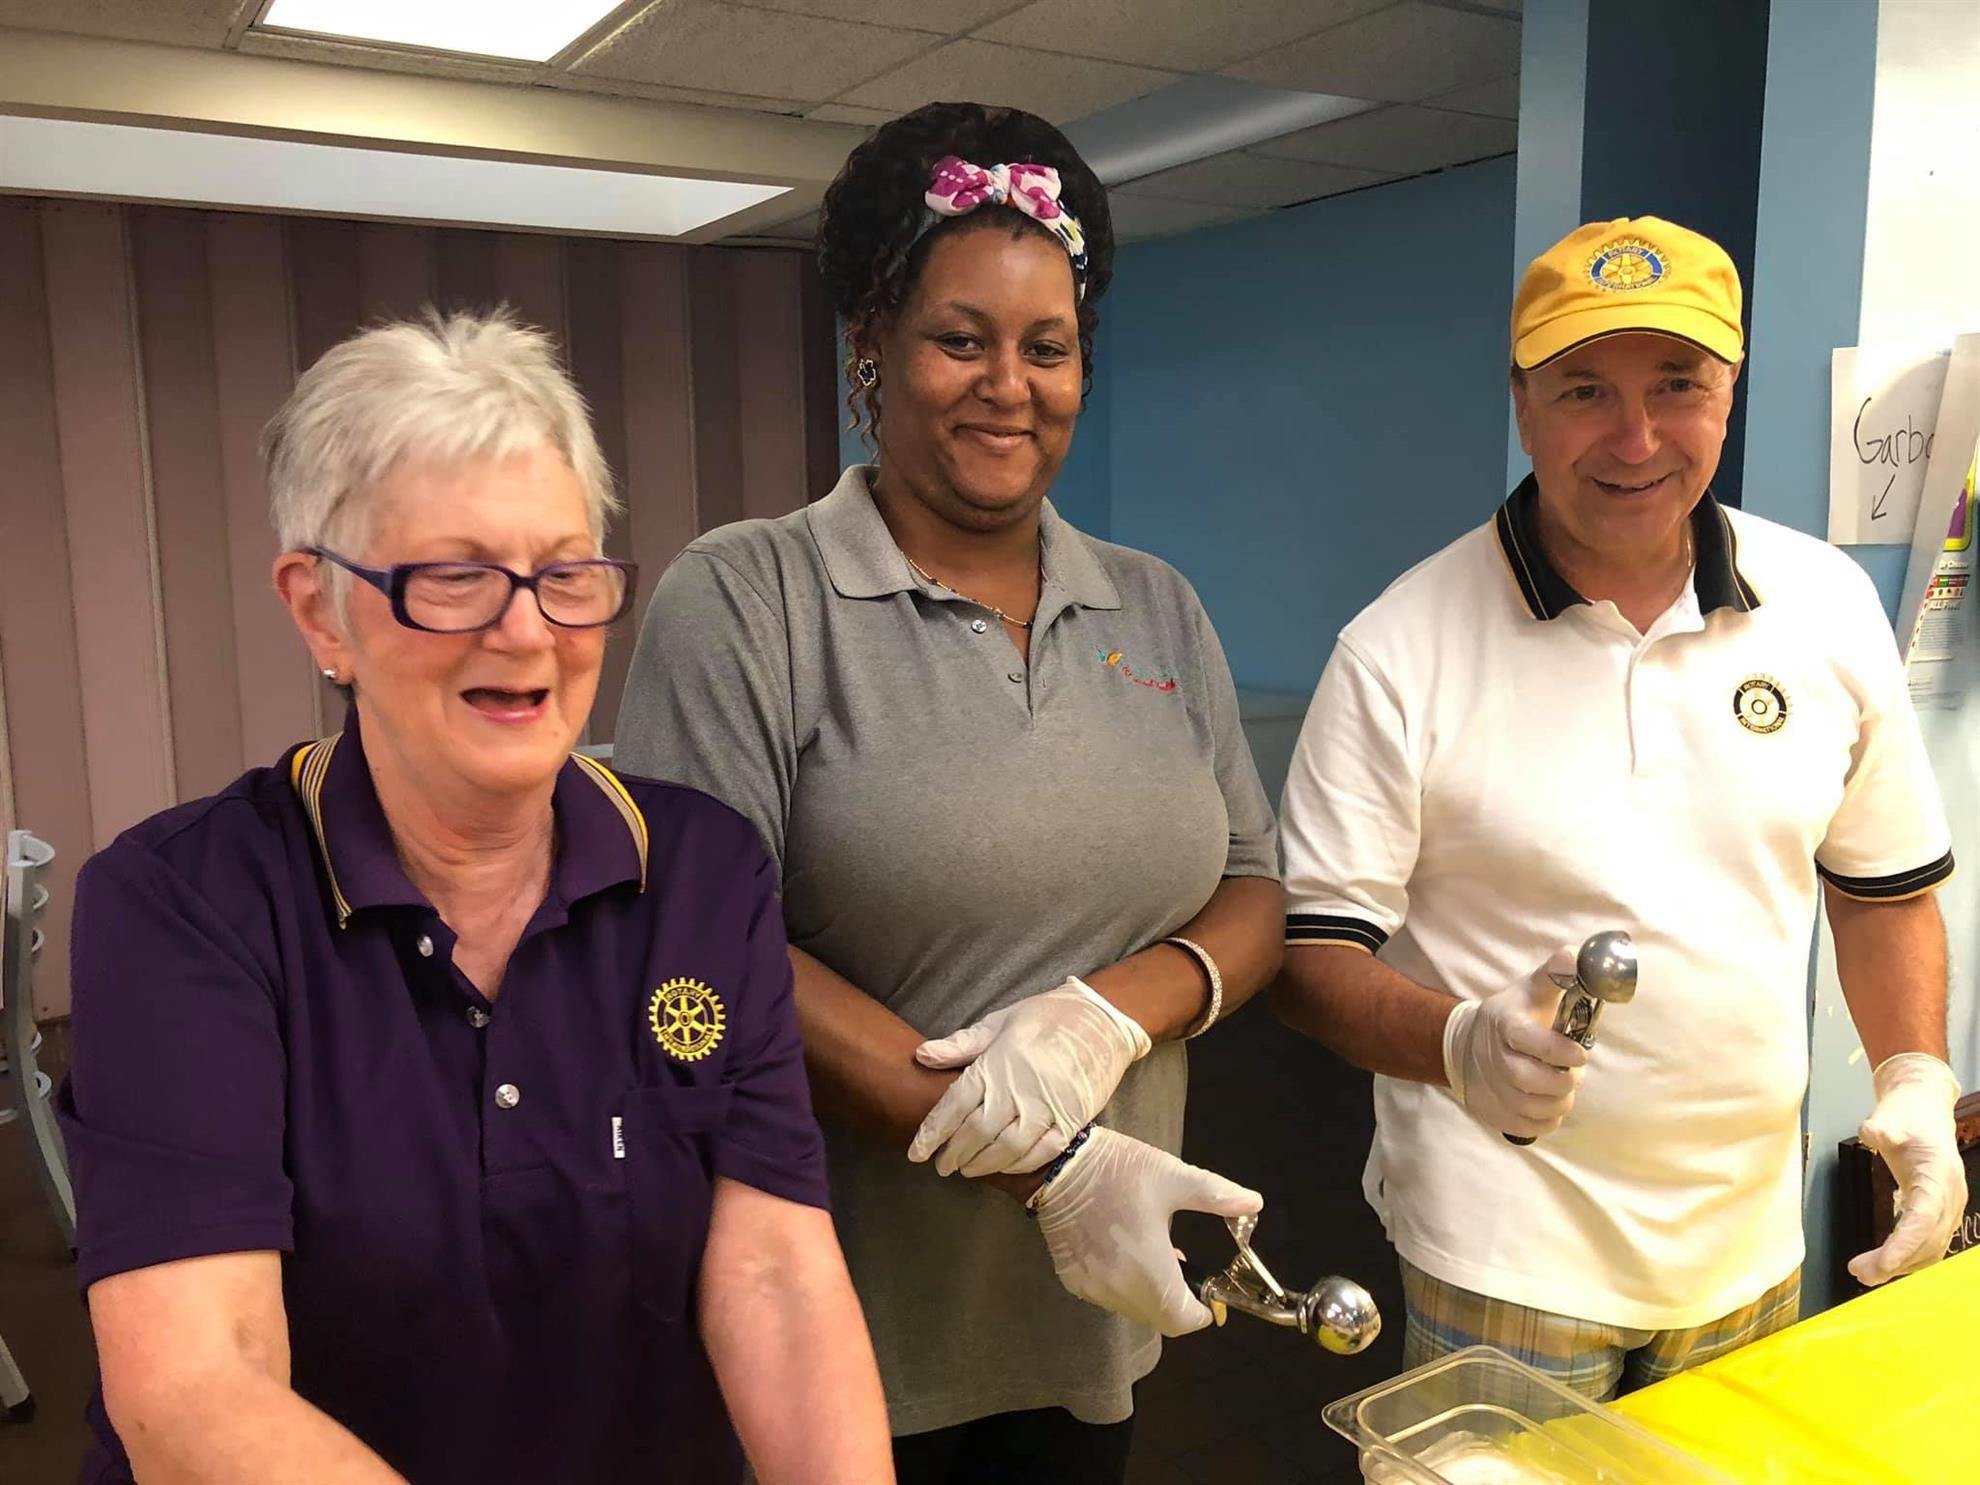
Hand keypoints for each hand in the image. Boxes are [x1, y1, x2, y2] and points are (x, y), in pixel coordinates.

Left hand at [908, 977, 1150, 1176]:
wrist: (1102, 1020)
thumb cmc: (1045, 1017)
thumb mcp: (999, 1022)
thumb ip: (961, 1045)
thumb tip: (922, 1056)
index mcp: (996, 1063)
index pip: (955, 1105)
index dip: (932, 1133)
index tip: (916, 1152)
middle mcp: (1018, 1089)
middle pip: (977, 1133)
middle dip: (954, 1154)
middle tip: (941, 1165)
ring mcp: (1047, 1107)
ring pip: (1007, 1149)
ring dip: (983, 1164)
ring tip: (968, 1169)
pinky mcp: (1071, 1120)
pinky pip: (1042, 1153)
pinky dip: (1019, 1165)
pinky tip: (1005, 1166)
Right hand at [1031, 1127, 1261, 1335]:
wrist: (1055, 1164)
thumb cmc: (1118, 1171)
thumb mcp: (1172, 1177)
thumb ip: (1216, 1195)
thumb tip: (1255, 1203)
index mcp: (1148, 1270)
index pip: (1181, 1320)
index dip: (1201, 1312)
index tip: (1209, 1293)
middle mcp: (1118, 1289)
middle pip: (1158, 1318)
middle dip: (1177, 1301)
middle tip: (1182, 1266)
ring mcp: (1091, 1287)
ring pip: (1132, 1309)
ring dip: (1149, 1293)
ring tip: (1153, 1253)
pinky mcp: (1071, 1279)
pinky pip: (1107, 1295)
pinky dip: (1122, 1284)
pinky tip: (1123, 1252)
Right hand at [1442, 946, 1589, 1139]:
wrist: (1467, 1046)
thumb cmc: (1513, 1015)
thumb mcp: (1530, 989)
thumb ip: (1555, 973)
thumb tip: (1577, 955)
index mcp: (1505, 1025)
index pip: (1528, 1041)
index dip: (1559, 1051)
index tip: (1581, 1053)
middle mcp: (1494, 1059)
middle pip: (1530, 1081)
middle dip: (1563, 1080)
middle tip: (1574, 1071)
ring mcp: (1493, 1089)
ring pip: (1535, 1107)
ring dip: (1560, 1100)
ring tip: (1563, 1084)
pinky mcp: (1496, 1113)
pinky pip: (1533, 1126)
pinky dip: (1550, 1118)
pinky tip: (1550, 1101)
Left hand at [1849, 1053, 1965, 1285]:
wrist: (1925, 1107)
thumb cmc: (1907, 1113)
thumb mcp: (1891, 1115)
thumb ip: (1882, 1126)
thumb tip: (1871, 1132)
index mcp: (1938, 1176)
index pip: (1923, 1220)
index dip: (1904, 1246)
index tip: (1882, 1265)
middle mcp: (1950, 1196)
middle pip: (1927, 1240)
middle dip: (1896, 1262)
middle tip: (1858, 1273)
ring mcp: (1949, 1205)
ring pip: (1931, 1247)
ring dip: (1901, 1264)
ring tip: (1864, 1271)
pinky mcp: (1940, 1208)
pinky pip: (1930, 1241)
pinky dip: (1910, 1256)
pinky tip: (1885, 1263)